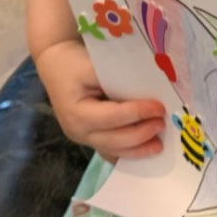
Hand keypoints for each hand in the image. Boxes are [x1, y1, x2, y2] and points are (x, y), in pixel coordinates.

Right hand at [34, 39, 164, 160]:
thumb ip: (118, 80)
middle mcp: (77, 131)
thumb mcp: (92, 65)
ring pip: (114, 151)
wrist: (55, 65)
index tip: (159, 107)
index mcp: (76, 113)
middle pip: (115, 140)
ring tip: (159, 144)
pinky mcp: (89, 140)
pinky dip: (129, 154)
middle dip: (142, 134)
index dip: (138, 113)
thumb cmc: (73, 63)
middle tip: (162, 123)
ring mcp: (82, 139)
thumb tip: (147, 92)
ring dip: (138, 150)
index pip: (113, 117)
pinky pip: (111, 152)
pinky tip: (144, 151)